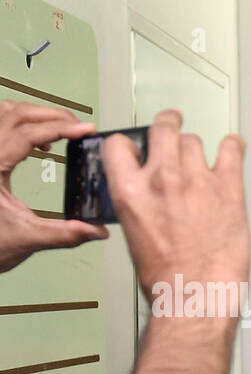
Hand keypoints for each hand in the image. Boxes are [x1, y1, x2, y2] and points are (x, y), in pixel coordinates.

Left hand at [0, 100, 108, 272]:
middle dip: (52, 115)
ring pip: (5, 113)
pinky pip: (0, 126)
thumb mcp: (26, 239)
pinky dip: (23, 124)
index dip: (60, 128)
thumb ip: (65, 234)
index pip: (27, 134)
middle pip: (16, 113)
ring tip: (62, 130)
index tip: (86, 130)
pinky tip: (41, 143)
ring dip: (36, 115)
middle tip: (79, 127)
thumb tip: (97, 230)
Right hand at [101, 108, 249, 313]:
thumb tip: (152, 197)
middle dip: (167, 125)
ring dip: (197, 149)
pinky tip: (233, 147)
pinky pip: (232, 151)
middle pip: (163, 131)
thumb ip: (141, 205)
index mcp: (129, 191)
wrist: (196, 296)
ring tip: (205, 157)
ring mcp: (196, 181)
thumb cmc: (166, 277)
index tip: (139, 148)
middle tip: (172, 126)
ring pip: (194, 142)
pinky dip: (233, 146)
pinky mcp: (228, 190)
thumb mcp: (135, 234)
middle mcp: (160, 178)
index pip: (119, 145)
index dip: (129, 144)